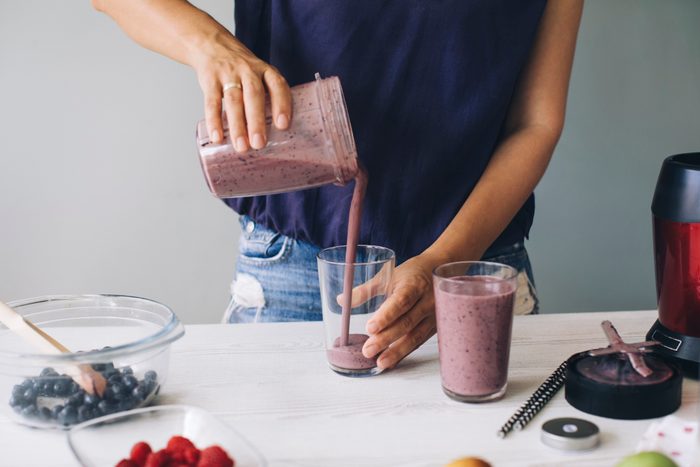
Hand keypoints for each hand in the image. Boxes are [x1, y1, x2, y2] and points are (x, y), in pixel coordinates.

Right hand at [191, 35, 290, 150]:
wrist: (210, 45)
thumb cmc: (241, 69)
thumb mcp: (258, 75)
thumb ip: (267, 98)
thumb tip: (277, 135)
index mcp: (265, 71)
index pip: (277, 85)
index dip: (282, 104)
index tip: (283, 125)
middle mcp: (248, 70)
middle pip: (254, 95)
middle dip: (257, 121)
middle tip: (259, 143)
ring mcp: (228, 74)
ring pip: (234, 100)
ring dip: (238, 125)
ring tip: (242, 146)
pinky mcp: (209, 79)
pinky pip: (212, 101)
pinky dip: (214, 120)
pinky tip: (218, 137)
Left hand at [359, 254, 440, 369]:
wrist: (439, 271)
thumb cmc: (411, 273)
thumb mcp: (388, 275)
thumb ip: (366, 290)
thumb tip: (342, 300)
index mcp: (414, 285)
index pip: (401, 302)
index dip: (386, 316)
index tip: (370, 328)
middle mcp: (427, 301)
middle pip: (407, 323)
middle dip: (386, 339)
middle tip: (368, 350)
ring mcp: (433, 316)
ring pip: (415, 337)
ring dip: (397, 352)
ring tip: (380, 363)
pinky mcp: (434, 327)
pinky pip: (419, 342)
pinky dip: (404, 353)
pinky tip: (391, 361)